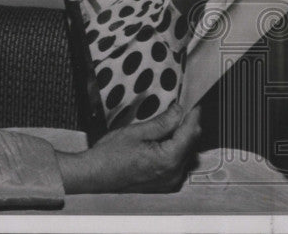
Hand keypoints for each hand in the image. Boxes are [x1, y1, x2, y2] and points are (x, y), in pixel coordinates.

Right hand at [56, 104, 201, 193]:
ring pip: (186, 154)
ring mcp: (170, 182)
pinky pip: (178, 164)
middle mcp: (174, 174)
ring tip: (167, 124)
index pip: (190, 133)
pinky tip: (161, 142)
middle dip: (187, 126)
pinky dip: (174, 151)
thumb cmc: (110, 155)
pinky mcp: (165, 185)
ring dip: (181, 138)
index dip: (193, 115)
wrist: (94, 176)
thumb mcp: (135, 132)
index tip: (193, 103)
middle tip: (179, 109)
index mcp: (168, 159)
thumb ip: (162, 123)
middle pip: (191, 144)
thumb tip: (178, 111)